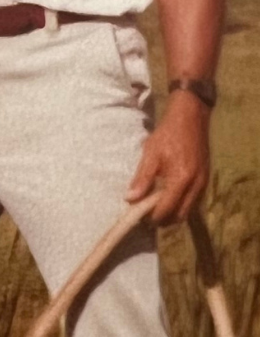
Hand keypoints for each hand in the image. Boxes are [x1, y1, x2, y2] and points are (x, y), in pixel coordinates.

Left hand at [125, 92, 210, 224]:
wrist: (190, 118)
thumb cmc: (168, 134)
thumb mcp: (150, 154)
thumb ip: (142, 178)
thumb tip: (130, 199)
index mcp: (181, 179)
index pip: (166, 210)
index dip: (152, 217)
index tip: (139, 217)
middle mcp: (196, 185)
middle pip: (180, 216)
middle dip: (163, 219)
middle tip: (147, 215)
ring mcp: (203, 183)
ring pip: (188, 210)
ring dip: (173, 213)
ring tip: (155, 207)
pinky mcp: (205, 179)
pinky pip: (193, 201)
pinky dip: (181, 204)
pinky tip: (168, 197)